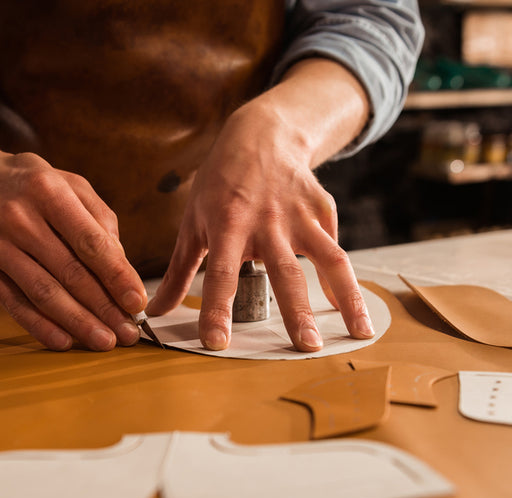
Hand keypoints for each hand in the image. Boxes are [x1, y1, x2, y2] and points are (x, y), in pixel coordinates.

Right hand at [0, 152, 146, 350]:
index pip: (91, 242)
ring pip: (43, 293)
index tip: (137, 302)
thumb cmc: (22, 182)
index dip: (117, 276)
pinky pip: (13, 303)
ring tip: (104, 341)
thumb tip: (121, 263)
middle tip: (128, 333)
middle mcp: (18, 216)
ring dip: (78, 322)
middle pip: (70, 273)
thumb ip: (97, 216)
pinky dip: (40, 326)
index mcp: (47, 191)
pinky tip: (64, 341)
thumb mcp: (63, 180)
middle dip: (104, 307)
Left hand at [146, 101, 373, 351]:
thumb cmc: (220, 184)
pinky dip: (345, 278)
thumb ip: (179, 272)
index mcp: (227, 226)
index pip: (220, 276)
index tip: (217, 342)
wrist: (261, 136)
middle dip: (297, 313)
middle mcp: (268, 222)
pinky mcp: (323, 209)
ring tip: (358, 332)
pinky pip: (335, 246)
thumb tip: (154, 312)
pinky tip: (350, 306)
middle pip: (285, 273)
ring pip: (329, 260)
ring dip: (347, 297)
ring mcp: (301, 215)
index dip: (217, 310)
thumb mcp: (192, 223)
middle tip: (307, 348)